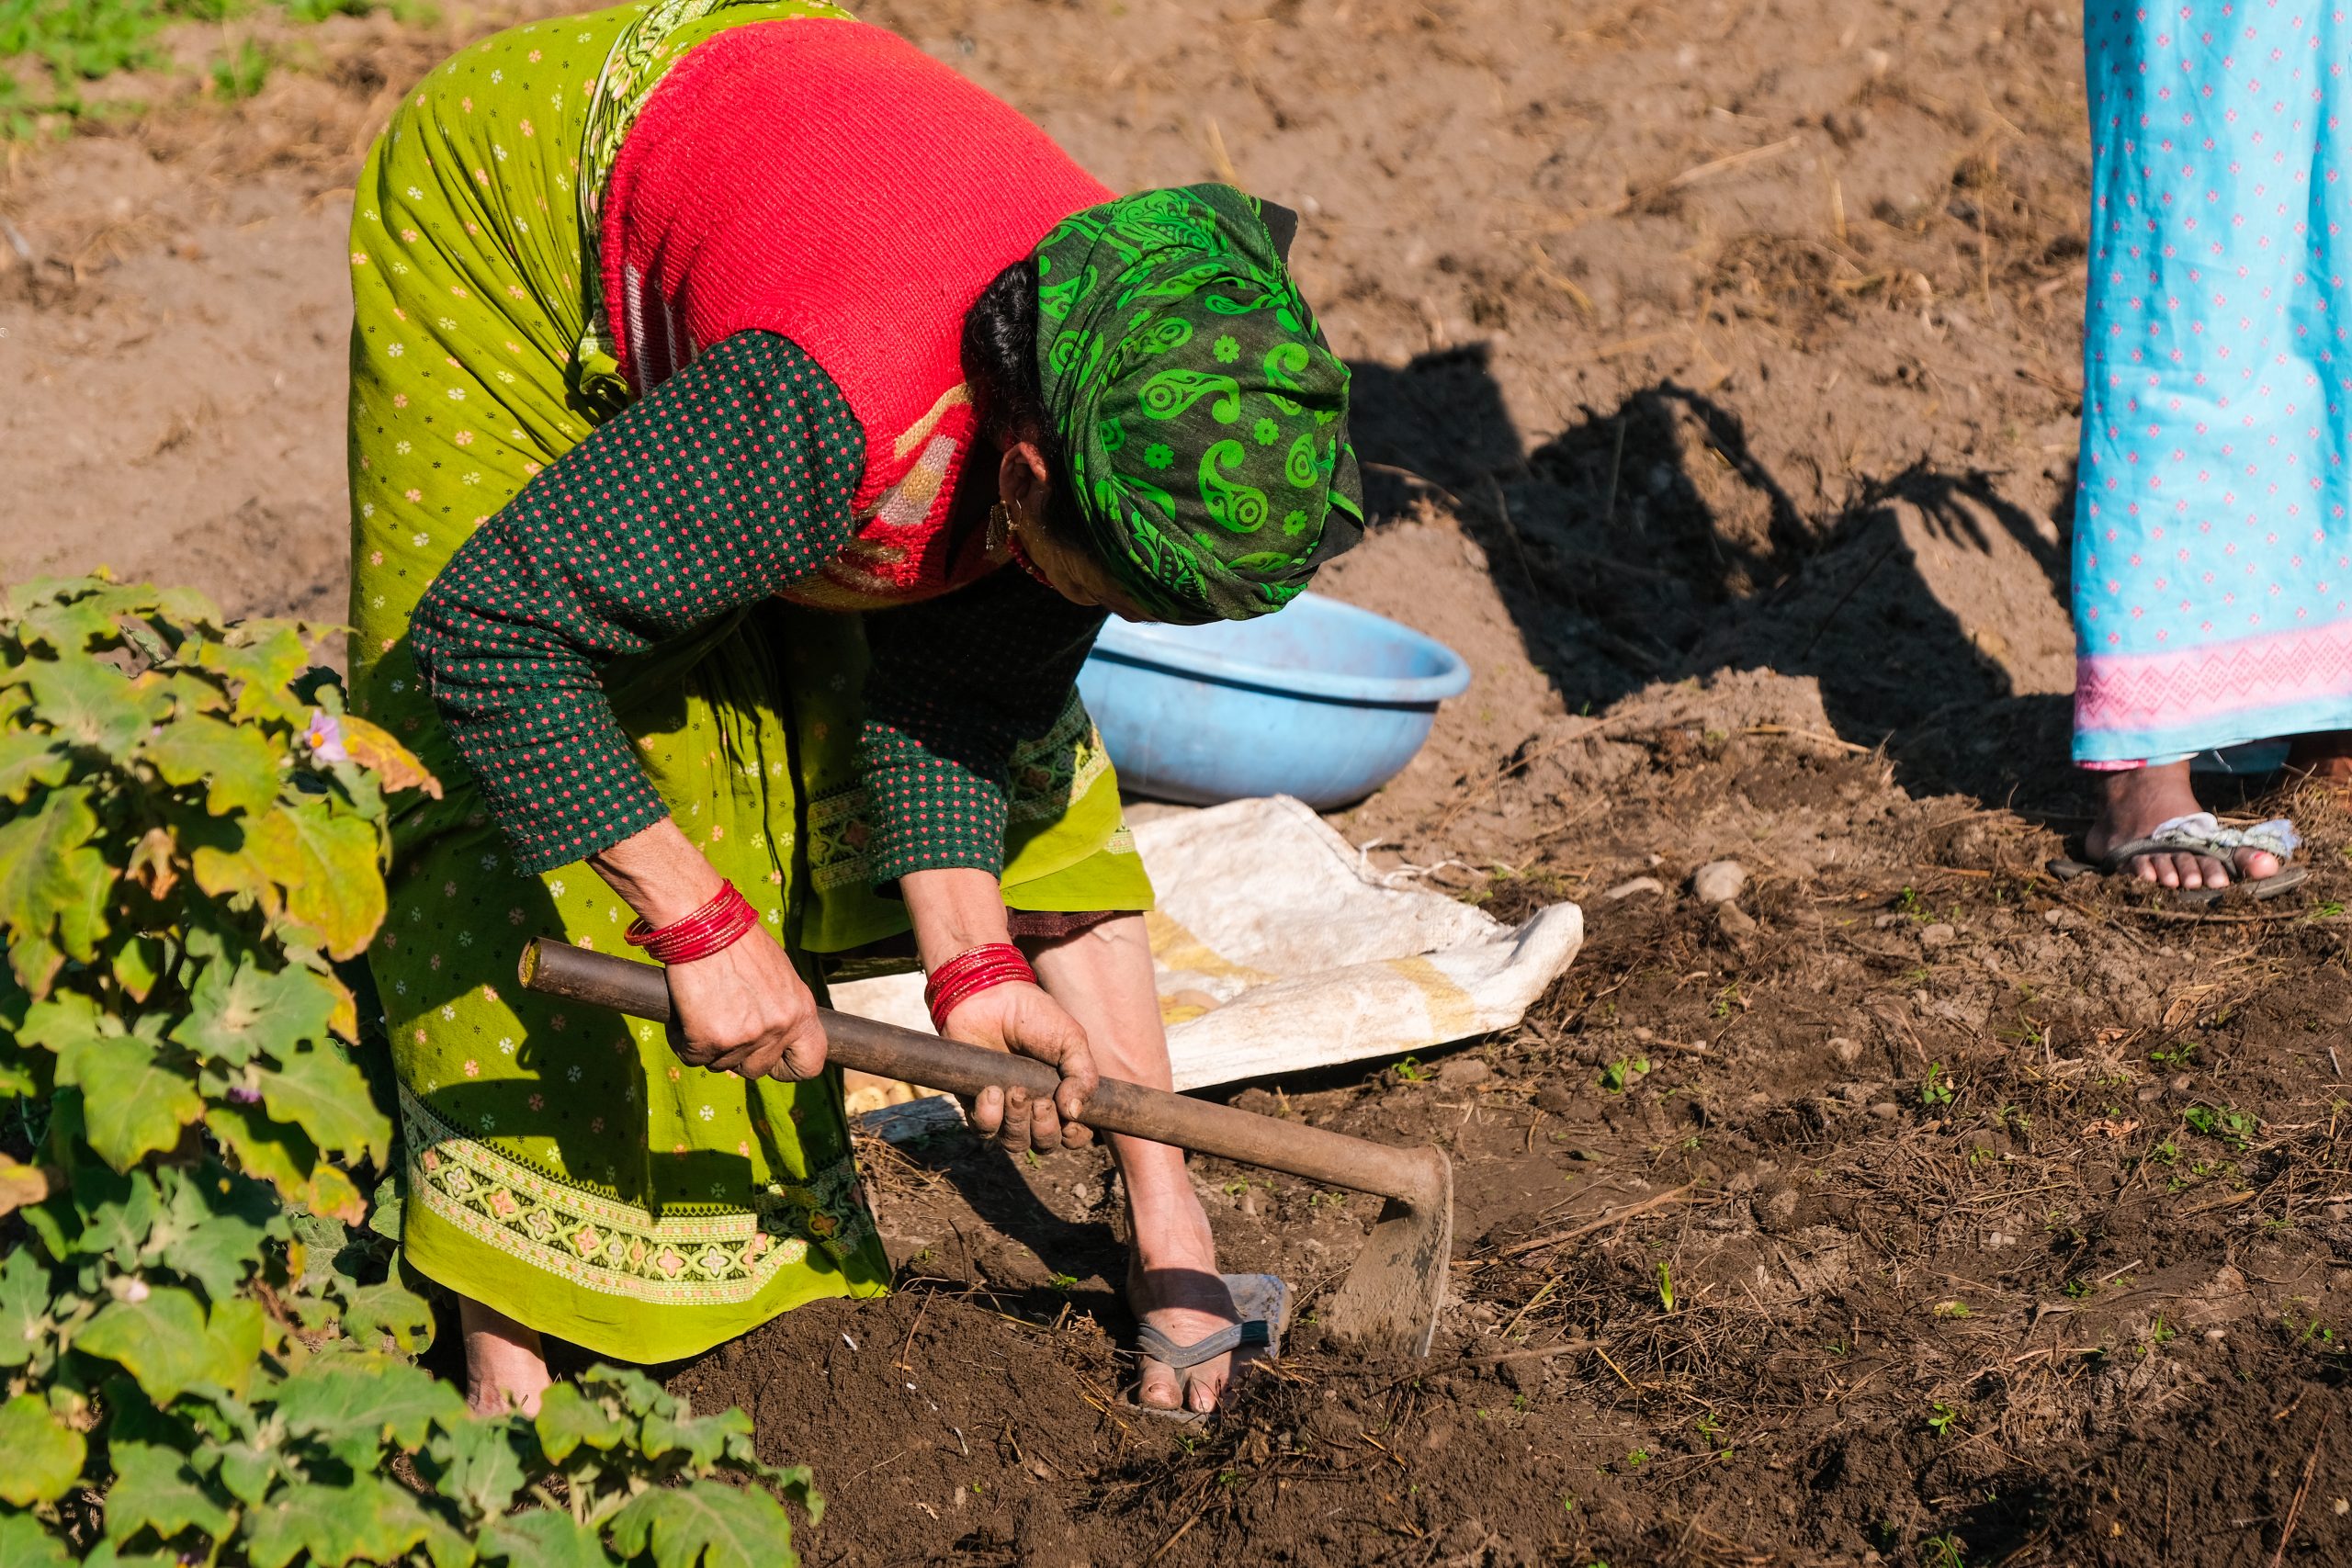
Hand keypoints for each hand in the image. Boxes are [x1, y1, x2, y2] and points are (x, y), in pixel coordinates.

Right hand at [662, 927, 827, 1080]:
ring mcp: (748, 1037)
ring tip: (703, 1007)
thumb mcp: (778, 975)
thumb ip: (779, 1007)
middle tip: (722, 1022)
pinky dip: (682, 1039)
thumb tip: (771, 1032)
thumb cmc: (737, 942)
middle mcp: (780, 1027)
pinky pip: (693, 1057)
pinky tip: (684, 1011)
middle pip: (757, 1069)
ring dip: (708, 1044)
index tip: (772, 1060)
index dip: (788, 1067)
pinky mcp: (712, 1039)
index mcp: (802, 1011)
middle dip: (738, 1054)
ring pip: (722, 1065)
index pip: (810, 1064)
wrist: (704, 923)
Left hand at [938, 981, 1097, 1152]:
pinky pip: (983, 1129)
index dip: (1075, 1136)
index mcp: (1061, 1094)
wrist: (991, 997)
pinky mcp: (976, 1102)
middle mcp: (1033, 1106)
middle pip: (1044, 1143)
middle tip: (1040, 1100)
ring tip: (1016, 1091)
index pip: (1072, 1134)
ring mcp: (1004, 1107)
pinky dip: (989, 1117)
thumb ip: (1084, 1076)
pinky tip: (993, 1091)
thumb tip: (1075, 1113)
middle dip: (1045, 1130)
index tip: (1072, 1123)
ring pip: (1014, 1143)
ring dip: (1018, 1124)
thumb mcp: (1072, 1040)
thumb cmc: (1034, 1016)